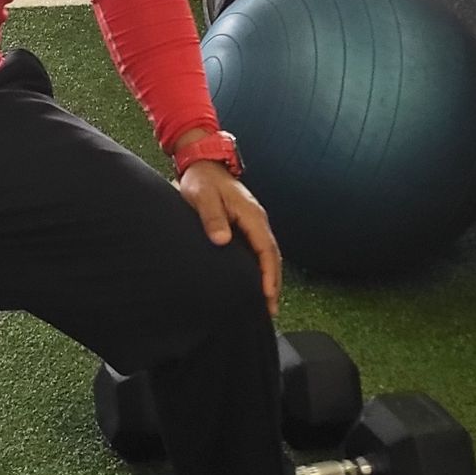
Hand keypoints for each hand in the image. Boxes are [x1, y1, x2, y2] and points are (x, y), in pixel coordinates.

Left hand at [175, 162, 281, 316]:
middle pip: (271, 257)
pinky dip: (260, 268)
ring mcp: (253, 224)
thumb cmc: (202, 180)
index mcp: (251, 215)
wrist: (202, 164)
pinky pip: (258, 251)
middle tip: (270, 310)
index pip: (266, 249)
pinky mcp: (245, 226)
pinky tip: (254, 283)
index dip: (268, 274)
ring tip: (266, 304)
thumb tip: (222, 240)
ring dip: (269, 278)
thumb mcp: (203, 196)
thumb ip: (212, 217)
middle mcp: (257, 221)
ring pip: (266, 255)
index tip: (268, 295)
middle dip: (273, 284)